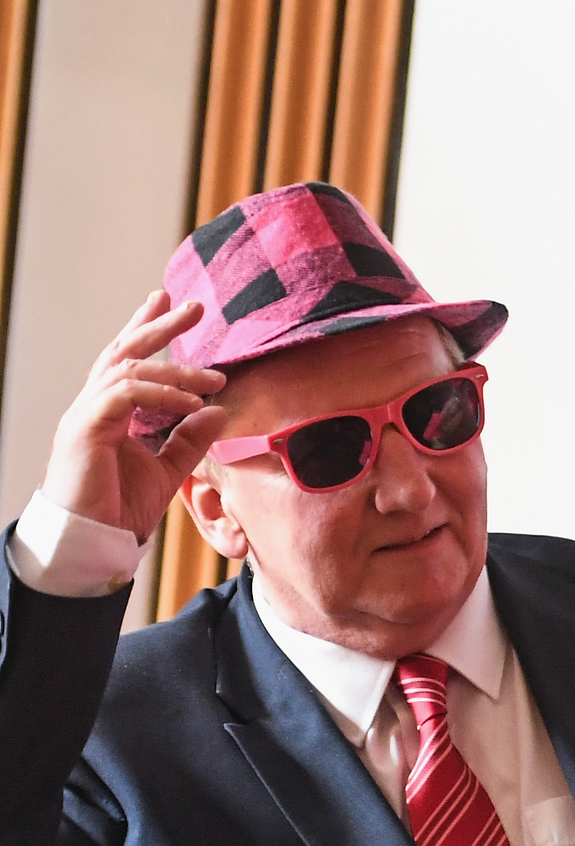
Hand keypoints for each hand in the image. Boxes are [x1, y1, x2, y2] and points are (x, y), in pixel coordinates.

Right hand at [40, 293, 230, 538]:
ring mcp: (85, 414)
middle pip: (124, 351)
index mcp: (109, 411)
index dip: (147, 328)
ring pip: (129, 369)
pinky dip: (161, 394)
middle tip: (195, 306)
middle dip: (158, 325)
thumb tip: (218, 410)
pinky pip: (125, 394)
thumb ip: (190, 440)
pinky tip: (192, 403)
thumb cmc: (118, 510)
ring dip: (175, 369)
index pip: (128, 360)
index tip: (170, 303)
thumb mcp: (167, 470)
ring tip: (216, 378)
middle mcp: (93, 406)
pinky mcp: (85, 428)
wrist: (91, 541)